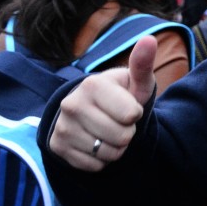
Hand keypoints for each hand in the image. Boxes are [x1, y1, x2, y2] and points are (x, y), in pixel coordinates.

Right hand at [48, 36, 156, 171]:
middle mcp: (71, 104)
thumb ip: (142, 64)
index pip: (131, 115)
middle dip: (127, 133)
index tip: (127, 106)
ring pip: (109, 153)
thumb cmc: (121, 96)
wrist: (91, 112)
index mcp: (92, 85)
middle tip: (117, 122)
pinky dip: (101, 160)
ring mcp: (62, 127)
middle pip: (122, 137)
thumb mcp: (135, 82)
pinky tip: (95, 143)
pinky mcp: (57, 147)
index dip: (135, 114)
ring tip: (107, 132)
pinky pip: (94, 165)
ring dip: (116, 148)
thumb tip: (149, 40)